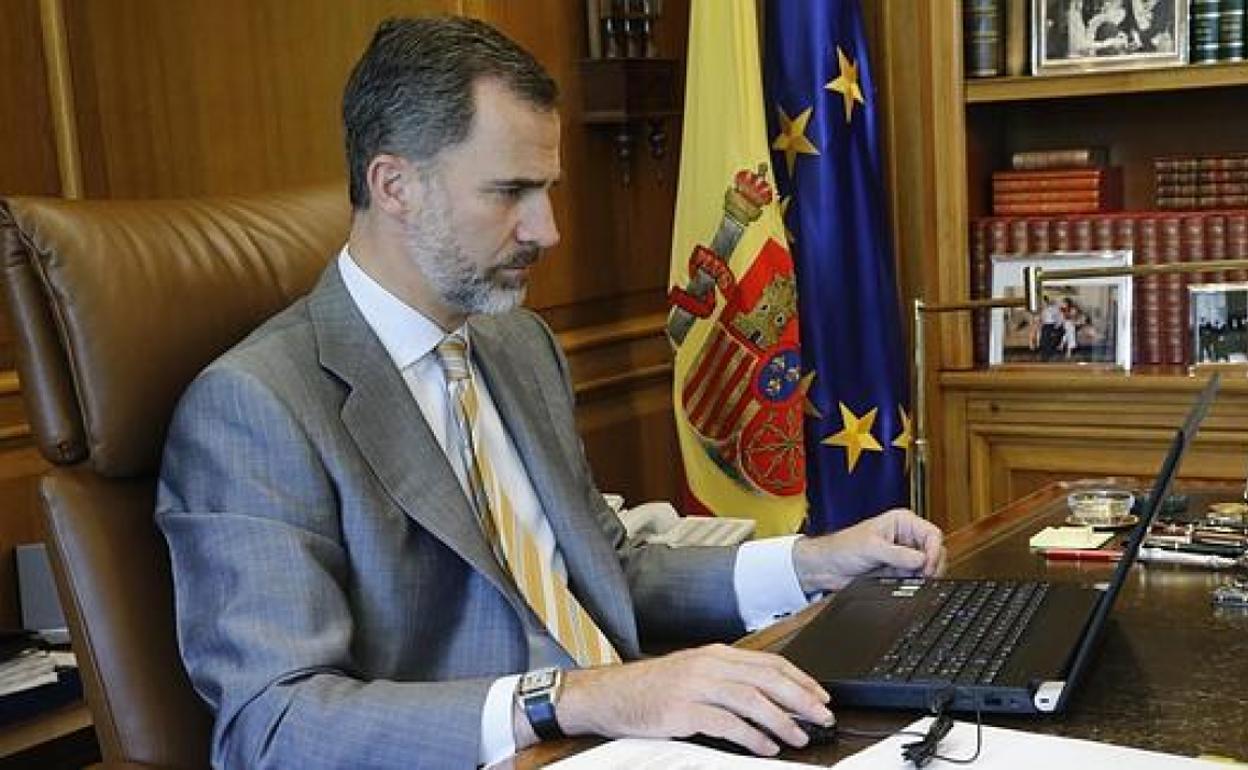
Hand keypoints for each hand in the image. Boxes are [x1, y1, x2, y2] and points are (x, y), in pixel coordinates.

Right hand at [552, 644, 832, 755]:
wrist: (609, 695)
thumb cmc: (652, 689)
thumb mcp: (694, 674)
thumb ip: (729, 680)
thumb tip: (772, 698)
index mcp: (715, 654)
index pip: (770, 663)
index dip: (801, 679)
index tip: (822, 696)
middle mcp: (708, 665)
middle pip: (767, 678)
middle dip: (801, 698)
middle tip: (823, 716)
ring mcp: (695, 687)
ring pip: (752, 699)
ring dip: (782, 719)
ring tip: (799, 736)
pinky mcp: (683, 711)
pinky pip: (727, 724)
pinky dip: (752, 736)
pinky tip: (765, 747)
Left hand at [792, 508, 945, 592]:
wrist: (827, 567)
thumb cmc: (842, 548)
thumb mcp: (871, 547)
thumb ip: (898, 554)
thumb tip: (921, 560)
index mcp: (902, 522)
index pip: (932, 534)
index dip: (934, 551)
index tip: (927, 567)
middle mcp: (906, 537)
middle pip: (934, 552)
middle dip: (931, 566)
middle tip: (923, 578)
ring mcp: (904, 555)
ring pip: (927, 568)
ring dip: (922, 576)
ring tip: (908, 580)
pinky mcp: (899, 571)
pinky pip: (916, 579)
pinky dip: (913, 584)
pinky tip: (902, 584)